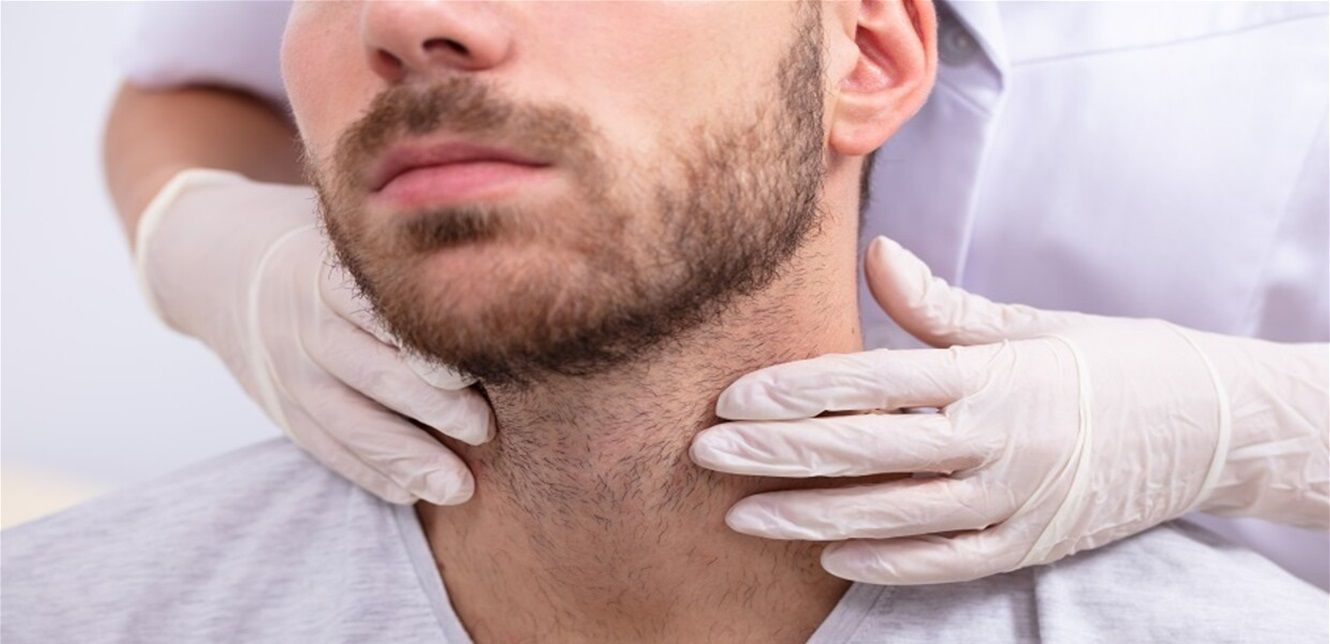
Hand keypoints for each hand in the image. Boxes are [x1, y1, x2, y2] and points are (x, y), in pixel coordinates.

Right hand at [135, 169, 492, 504]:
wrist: (217, 264)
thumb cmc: (321, 242)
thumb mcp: (349, 226)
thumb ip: (405, 249)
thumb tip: (498, 268)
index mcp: (327, 270)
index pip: (378, 310)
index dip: (423, 343)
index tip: (471, 368)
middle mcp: (304, 323)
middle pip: (369, 372)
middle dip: (429, 406)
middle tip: (483, 429)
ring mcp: (287, 371)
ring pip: (346, 422)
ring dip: (404, 459)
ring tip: (458, 487)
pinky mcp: (280, 407)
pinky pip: (324, 448)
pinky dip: (368, 473)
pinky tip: (412, 493)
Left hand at [692, 235, 1327, 584]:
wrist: (1210, 425)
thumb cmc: (1109, 361)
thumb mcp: (1030, 324)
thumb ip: (942, 305)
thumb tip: (878, 254)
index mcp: (990, 374)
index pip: (871, 382)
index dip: (796, 389)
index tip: (732, 396)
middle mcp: (996, 440)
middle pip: (864, 449)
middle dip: (777, 452)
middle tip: (705, 453)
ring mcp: (1012, 499)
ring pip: (891, 513)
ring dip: (809, 515)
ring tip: (741, 514)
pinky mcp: (1028, 544)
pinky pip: (944, 560)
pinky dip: (884, 563)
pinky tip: (827, 557)